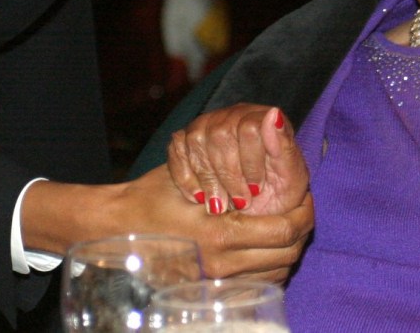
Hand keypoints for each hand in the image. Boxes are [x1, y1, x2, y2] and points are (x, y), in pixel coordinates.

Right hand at [20, 165, 312, 282]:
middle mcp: (223, 264)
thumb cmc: (152, 196)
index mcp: (221, 233)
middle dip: (301, 232)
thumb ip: (231, 162)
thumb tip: (273, 128)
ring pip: (276, 273)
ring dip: (287, 250)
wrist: (113, 230)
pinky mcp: (210, 291)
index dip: (304, 213)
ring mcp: (216, 282)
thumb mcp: (189, 173)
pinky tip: (265, 249)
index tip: (306, 198)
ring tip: (286, 228)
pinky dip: (270, 268)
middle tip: (301, 212)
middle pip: (287, 255)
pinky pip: (257, 285)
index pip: (284, 230)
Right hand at [167, 104, 308, 216]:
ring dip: (208, 179)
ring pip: (196, 140)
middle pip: (220, 134)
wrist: (253, 215)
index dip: (251, 163)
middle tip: (239, 202)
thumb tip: (274, 114)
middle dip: (229, 175)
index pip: (249, 127)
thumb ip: (284, 146)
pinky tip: (199, 197)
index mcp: (263, 118)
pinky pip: (176, 149)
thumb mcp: (291, 178)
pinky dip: (186, 177)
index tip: (256, 189)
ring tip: (220, 204)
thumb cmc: (278, 195)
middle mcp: (233, 115)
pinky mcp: (186, 140)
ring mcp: (208, 125)